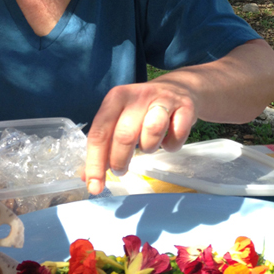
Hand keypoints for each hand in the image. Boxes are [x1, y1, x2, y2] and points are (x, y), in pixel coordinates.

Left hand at [83, 80, 196, 194]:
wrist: (180, 87)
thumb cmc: (145, 108)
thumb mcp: (121, 117)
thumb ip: (105, 143)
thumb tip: (88, 178)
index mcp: (117, 97)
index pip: (100, 132)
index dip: (95, 162)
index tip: (94, 185)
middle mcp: (139, 95)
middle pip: (124, 135)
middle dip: (120, 160)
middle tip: (120, 171)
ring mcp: (164, 99)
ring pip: (152, 131)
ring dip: (149, 147)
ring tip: (148, 146)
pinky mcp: (186, 106)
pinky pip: (177, 134)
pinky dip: (171, 145)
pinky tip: (168, 140)